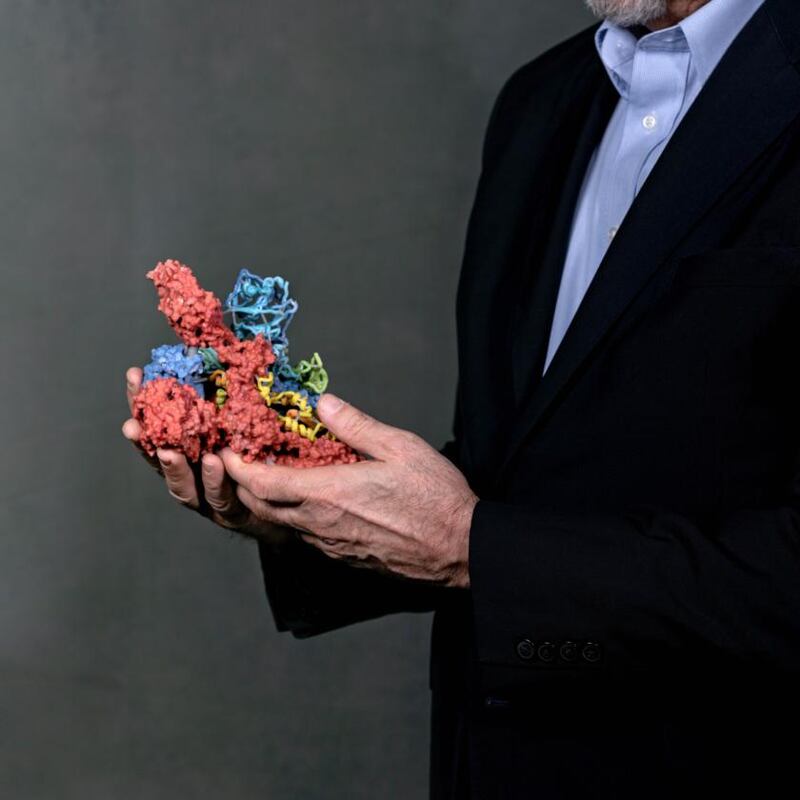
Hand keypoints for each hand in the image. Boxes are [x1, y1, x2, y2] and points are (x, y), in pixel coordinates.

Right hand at [121, 367, 291, 544]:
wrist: (293, 504)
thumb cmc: (269, 456)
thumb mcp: (251, 418)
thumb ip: (236, 392)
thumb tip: (225, 349)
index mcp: (193, 448)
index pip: (159, 424)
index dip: (142, 402)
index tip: (134, 377)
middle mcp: (194, 475)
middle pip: (159, 457)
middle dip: (145, 441)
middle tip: (133, 424)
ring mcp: (209, 498)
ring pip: (183, 487)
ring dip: (174, 469)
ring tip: (170, 451)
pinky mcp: (232, 513)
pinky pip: (220, 499)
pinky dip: (215, 482)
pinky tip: (215, 462)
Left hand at [221, 394, 478, 587]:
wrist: (459, 549)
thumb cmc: (435, 498)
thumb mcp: (400, 447)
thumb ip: (355, 425)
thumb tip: (322, 403)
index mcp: (329, 494)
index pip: (264, 484)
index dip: (238, 468)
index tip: (226, 451)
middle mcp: (321, 525)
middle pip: (263, 508)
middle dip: (244, 485)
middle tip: (242, 460)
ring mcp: (331, 546)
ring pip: (283, 524)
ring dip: (269, 501)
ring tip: (273, 475)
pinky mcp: (345, 557)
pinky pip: (307, 536)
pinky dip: (295, 515)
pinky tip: (311, 499)